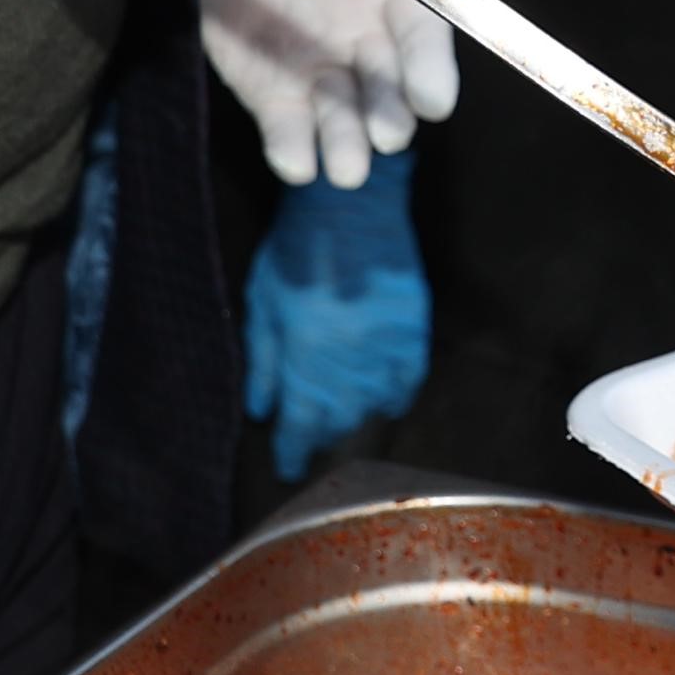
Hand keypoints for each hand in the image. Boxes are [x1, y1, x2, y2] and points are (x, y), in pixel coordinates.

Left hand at [193, 0, 461, 185]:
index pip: (422, 33)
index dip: (431, 67)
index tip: (435, 100)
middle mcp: (359, 31)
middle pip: (387, 86)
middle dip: (390, 114)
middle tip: (386, 134)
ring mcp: (312, 60)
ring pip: (341, 116)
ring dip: (347, 144)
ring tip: (344, 169)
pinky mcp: (262, 80)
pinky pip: (284, 122)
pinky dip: (292, 147)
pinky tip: (295, 163)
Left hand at [242, 168, 433, 482]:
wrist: (350, 205)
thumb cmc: (295, 251)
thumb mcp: (263, 303)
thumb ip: (263, 361)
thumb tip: (261, 411)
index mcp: (305, 357)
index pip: (300, 425)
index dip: (292, 453)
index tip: (287, 469)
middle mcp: (349, 362)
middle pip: (339, 423)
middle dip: (323, 442)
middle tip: (315, 453)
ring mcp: (385, 347)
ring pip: (374, 407)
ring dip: (358, 424)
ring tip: (347, 433)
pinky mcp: (413, 329)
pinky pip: (408, 380)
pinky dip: (396, 397)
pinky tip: (386, 405)